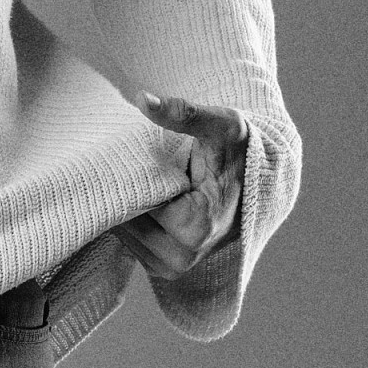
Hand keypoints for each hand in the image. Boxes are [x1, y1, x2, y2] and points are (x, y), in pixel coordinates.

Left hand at [115, 92, 247, 279]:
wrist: (255, 180)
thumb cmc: (239, 150)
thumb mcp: (218, 125)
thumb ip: (182, 112)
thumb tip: (143, 100)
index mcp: (197, 226)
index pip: (136, 202)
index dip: (125, 178)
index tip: (117, 156)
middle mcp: (185, 256)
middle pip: (127, 224)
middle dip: (119, 195)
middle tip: (112, 165)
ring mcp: (174, 267)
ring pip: (125, 237)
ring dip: (121, 209)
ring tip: (124, 178)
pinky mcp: (166, 268)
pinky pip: (131, 246)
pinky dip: (127, 223)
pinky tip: (133, 195)